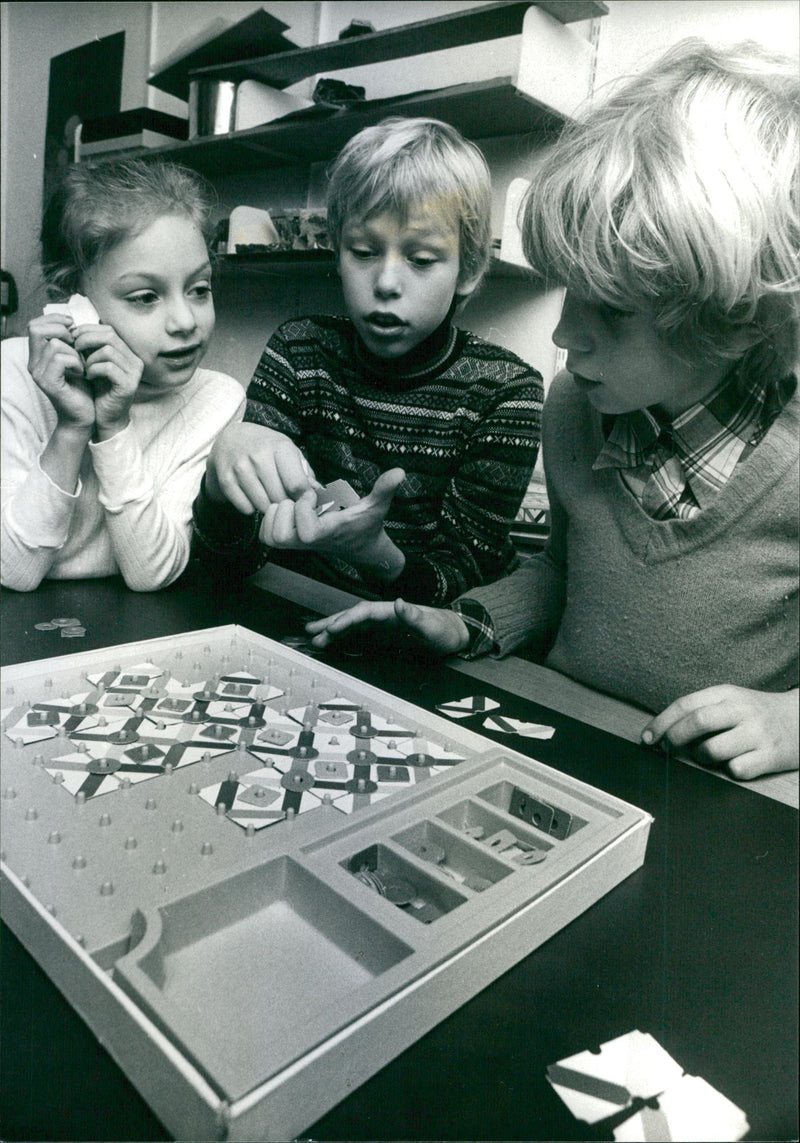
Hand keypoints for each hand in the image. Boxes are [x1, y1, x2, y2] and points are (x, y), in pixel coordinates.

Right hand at [27, 313, 94, 427]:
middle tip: (77, 345)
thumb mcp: (76, 358)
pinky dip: (76, 362)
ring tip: (82, 365)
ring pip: (53, 344)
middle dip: (61, 330)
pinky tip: (82, 373)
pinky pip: (61, 359)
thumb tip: (71, 321)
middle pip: (36, 329)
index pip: (34, 325)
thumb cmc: (83, 387)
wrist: (84, 416)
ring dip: (74, 352)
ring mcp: (38, 373)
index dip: (54, 319)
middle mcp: (33, 363)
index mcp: (38, 355)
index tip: (72, 325)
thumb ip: (69, 341)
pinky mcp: (48, 383)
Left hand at [72, 324, 142, 437]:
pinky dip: (94, 370)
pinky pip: (108, 368)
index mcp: (128, 353)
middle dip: (86, 339)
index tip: (72, 339)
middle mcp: (135, 360)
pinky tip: (89, 377)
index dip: (88, 330)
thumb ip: (90, 347)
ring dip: (90, 358)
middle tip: (74, 349)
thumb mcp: (93, 364)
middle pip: (110, 336)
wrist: (106, 418)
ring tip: (83, 368)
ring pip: (108, 350)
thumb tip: (75, 328)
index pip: (108, 330)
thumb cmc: (99, 391)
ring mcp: (134, 373)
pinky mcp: (129, 385)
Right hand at [206, 423, 313, 512]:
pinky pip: (245, 508)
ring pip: (263, 505)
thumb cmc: (266, 447)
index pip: (297, 484)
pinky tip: (252, 496)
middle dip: (285, 504)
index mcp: (280, 448)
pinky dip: (251, 508)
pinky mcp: (226, 480)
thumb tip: (320, 495)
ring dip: (268, 507)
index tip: (304, 502)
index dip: (303, 499)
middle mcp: (259, 456)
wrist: (230, 438)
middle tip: (284, 499)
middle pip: (280, 498)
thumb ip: (306, 474)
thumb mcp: (289, 452)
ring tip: (268, 496)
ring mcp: (240, 468)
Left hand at [260, 468, 405, 578]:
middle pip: (279, 536)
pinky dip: (270, 519)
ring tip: (292, 503)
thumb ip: (385, 488)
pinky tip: (287, 508)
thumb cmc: (367, 524)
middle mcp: (308, 542)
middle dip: (285, 512)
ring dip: (276, 515)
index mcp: (328, 532)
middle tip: (297, 499)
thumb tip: (400, 472)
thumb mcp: (377, 504)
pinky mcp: (289, 542)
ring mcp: (297, 544)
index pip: (306, 532)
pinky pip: (266, 535)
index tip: (315, 496)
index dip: (305, 510)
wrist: (361, 548)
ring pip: (269, 536)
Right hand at [306, 597, 469, 655]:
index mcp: (392, 611)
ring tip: (315, 638)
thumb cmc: (443, 629)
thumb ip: (415, 616)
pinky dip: (344, 640)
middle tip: (311, 632)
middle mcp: (383, 616)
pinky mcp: (383, 636)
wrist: (453, 634)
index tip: (333, 628)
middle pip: (353, 617)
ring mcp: (381, 626)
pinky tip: (332, 644)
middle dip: (332, 623)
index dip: (348, 619)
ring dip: (334, 632)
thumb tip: (400, 603)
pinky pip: (359, 637)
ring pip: (352, 627)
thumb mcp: (432, 625)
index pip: (365, 612)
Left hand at [642, 685, 799, 778]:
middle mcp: (743, 710)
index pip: (686, 704)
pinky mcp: (771, 756)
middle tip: (667, 748)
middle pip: (697, 722)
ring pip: (712, 750)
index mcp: (728, 693)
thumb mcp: (732, 701)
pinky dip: (729, 770)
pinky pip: (736, 770)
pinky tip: (735, 763)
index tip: (647, 737)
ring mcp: (758, 733)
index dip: (661, 722)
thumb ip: (703, 710)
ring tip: (708, 755)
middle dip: (674, 738)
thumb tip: (665, 731)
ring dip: (701, 757)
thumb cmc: (759, 713)